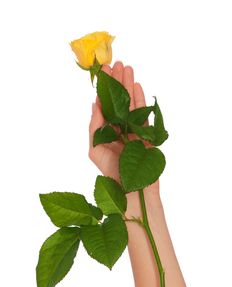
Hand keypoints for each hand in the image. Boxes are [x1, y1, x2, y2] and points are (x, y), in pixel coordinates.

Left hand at [88, 61, 159, 213]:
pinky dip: (141, 100)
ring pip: (131, 103)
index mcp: (105, 130)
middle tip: (117, 62)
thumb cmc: (111, 172)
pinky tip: (138, 86)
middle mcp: (119, 127)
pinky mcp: (146, 134)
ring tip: (128, 68)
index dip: (104, 87)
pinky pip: (144, 114)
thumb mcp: (95, 149)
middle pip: (118, 100)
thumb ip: (96, 126)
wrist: (132, 190)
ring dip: (129, 85)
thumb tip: (95, 104)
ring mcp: (133, 129)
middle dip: (117, 81)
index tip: (103, 70)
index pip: (104, 104)